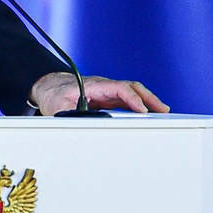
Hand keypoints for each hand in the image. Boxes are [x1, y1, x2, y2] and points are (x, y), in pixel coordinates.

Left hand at [28, 72, 167, 115]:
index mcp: (93, 86)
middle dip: (149, 98)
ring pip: (132, 92)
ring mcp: (107, 92)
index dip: (132, 99)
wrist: (48, 86)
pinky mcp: (107, 98)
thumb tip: (81, 126)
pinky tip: (148, 114)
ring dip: (148, 101)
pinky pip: (127, 99)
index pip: (118, 89)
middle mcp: (103, 87)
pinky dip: (140, 105)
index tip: (143, 111)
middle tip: (164, 111)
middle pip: (131, 88)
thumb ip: (67, 116)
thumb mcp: (56, 107)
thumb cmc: (52, 95)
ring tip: (164, 113)